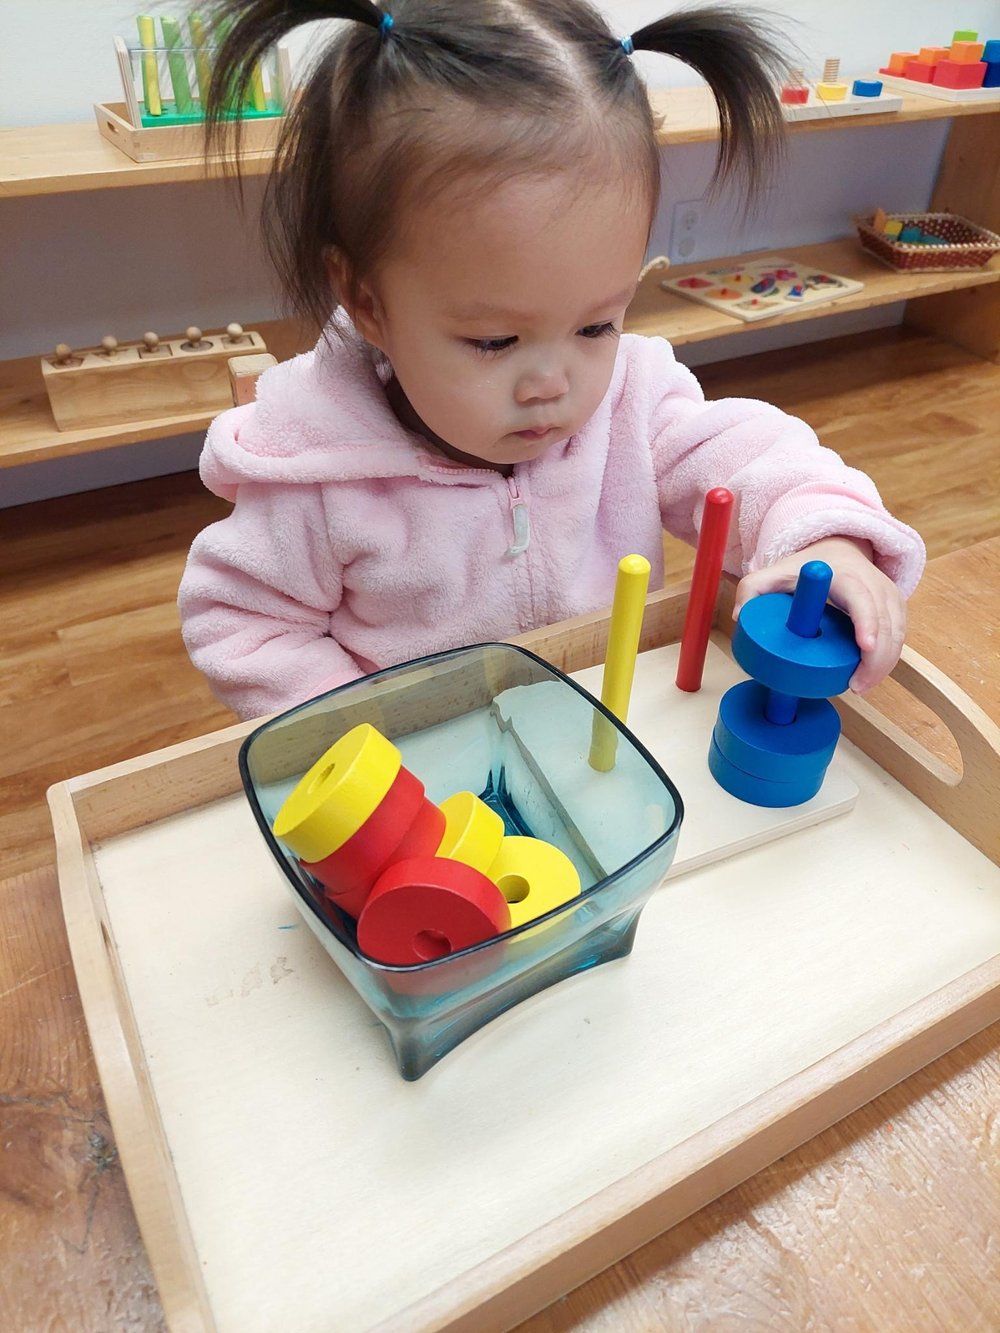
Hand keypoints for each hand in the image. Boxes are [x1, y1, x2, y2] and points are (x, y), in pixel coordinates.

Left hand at [733, 536, 905, 692]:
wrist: (837, 550)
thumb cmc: (804, 568)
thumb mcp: (772, 573)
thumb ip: (751, 589)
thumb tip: (739, 617)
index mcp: (844, 575)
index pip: (862, 599)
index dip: (867, 622)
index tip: (865, 646)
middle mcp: (872, 583)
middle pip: (885, 624)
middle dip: (875, 659)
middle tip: (855, 687)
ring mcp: (888, 595)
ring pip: (896, 634)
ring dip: (883, 665)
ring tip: (860, 687)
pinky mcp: (896, 607)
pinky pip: (899, 636)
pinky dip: (888, 659)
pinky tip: (870, 677)